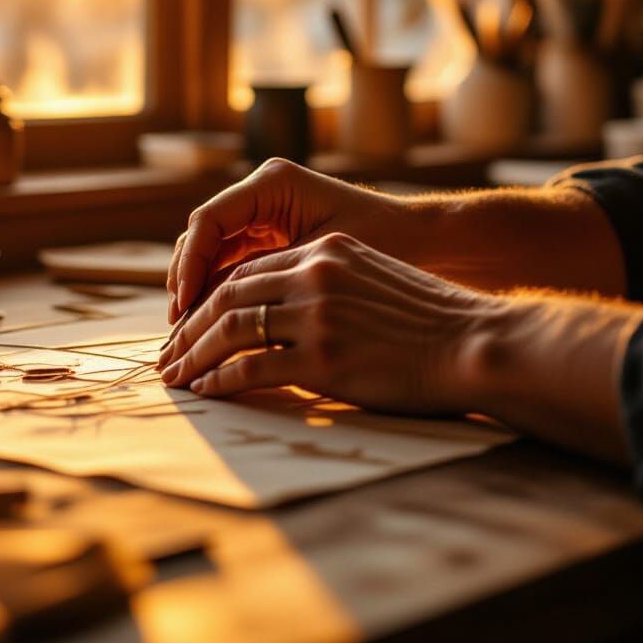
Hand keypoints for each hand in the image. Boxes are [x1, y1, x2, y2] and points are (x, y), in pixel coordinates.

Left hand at [158, 232, 501, 414]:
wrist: (475, 342)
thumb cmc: (430, 319)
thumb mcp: (372, 280)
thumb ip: (326, 285)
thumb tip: (282, 313)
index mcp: (325, 251)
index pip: (248, 271)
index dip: (211, 298)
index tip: (192, 324)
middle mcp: (315, 275)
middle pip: (227, 296)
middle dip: (189, 327)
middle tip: (168, 354)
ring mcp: (317, 316)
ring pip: (230, 330)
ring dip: (194, 355)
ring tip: (174, 376)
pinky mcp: (323, 359)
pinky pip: (251, 368)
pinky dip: (220, 380)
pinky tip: (204, 391)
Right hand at [167, 158, 401, 322]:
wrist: (426, 243)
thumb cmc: (384, 245)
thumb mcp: (321, 259)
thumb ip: (266, 275)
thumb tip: (214, 313)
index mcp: (272, 182)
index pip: (209, 221)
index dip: (189, 265)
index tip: (184, 307)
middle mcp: (262, 192)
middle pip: (202, 237)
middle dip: (185, 282)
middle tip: (177, 328)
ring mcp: (264, 213)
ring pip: (212, 253)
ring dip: (197, 292)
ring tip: (187, 335)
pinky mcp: (271, 236)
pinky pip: (232, 264)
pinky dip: (219, 294)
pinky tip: (212, 328)